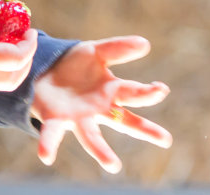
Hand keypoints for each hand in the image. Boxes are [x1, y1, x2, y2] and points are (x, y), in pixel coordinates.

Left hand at [31, 36, 171, 173]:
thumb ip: (118, 48)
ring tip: (114, 166)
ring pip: (92, 137)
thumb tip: (146, 44)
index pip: (134, 92)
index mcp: (111, 92)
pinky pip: (53, 133)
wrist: (44, 71)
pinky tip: (47, 156)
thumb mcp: (96, 52)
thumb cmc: (76, 65)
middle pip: (125, 122)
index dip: (148, 92)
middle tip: (165, 139)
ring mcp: (79, 118)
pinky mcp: (55, 119)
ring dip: (101, 151)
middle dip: (144, 130)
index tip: (161, 89)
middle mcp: (99, 109)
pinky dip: (49, 145)